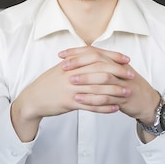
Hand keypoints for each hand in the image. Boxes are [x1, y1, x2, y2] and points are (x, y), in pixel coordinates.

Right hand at [11, 46, 153, 141]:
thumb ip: (77, 62)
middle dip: (118, 72)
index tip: (126, 59)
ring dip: (115, 91)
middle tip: (131, 75)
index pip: (96, 56)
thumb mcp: (61, 68)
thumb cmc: (49, 84)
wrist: (33, 99)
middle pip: (100, 70)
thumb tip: (95, 55)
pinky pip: (91, 105)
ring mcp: (70, 88)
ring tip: (127, 93)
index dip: (113, 57)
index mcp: (70, 63)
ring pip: (97, 88)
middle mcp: (71, 73)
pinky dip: (104, 107)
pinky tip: (115, 108)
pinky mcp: (69, 102)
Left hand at [60, 46, 158, 124]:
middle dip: (79, 63)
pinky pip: (107, 96)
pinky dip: (92, 98)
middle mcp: (119, 68)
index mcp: (114, 61)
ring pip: (103, 77)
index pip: (93, 51)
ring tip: (70, 81)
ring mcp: (123, 82)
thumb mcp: (114, 72)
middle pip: (98, 61)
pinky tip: (80, 99)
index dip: (77, 52)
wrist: (146, 102)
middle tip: (64, 67)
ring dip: (85, 79)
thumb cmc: (126, 86)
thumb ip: (99, 65)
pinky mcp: (124, 97)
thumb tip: (77, 58)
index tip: (61, 54)